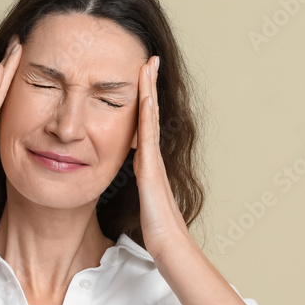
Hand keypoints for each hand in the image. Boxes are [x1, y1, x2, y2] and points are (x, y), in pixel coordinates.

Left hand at [134, 56, 190, 260]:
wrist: (170, 246)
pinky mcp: (150, 166)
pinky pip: (147, 132)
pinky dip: (147, 111)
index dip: (143, 101)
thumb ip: (138, 193)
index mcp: (148, 164)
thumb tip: (135, 190)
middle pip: (150, 113)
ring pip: (150, 117)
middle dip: (148, 86)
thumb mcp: (142, 205)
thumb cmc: (157, 232)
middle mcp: (153, 157)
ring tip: (147, 64)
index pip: (144, 126)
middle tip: (148, 59)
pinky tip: (144, 93)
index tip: (141, 78)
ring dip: (149, 90)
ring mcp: (153, 159)